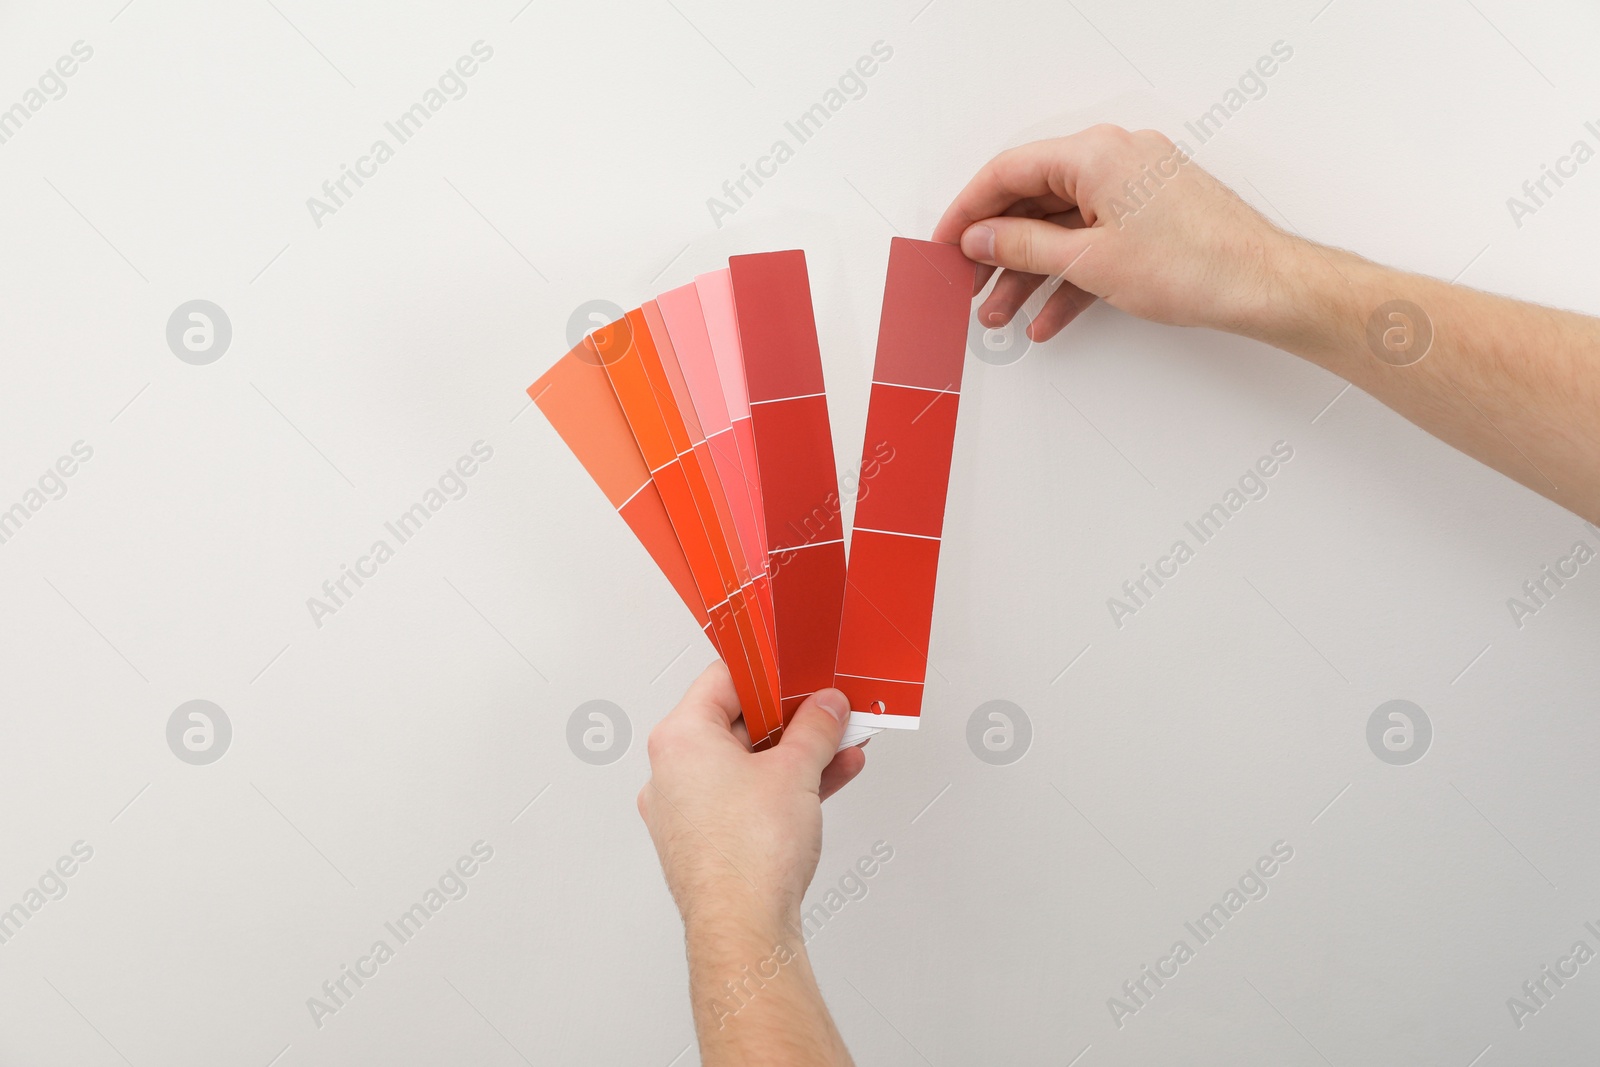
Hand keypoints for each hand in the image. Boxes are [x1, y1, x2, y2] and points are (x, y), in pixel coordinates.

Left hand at [637, 663, 866, 930]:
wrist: (743, 927)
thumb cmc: (748, 855)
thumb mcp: (797, 770)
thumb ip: (815, 727)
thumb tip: (825, 708)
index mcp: (679, 738)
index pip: (725, 680)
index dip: (771, 673)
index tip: (803, 674)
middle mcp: (672, 772)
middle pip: (738, 724)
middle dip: (793, 719)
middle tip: (829, 711)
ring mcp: (685, 810)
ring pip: (747, 765)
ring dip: (796, 754)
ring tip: (840, 745)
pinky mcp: (705, 841)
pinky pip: (747, 798)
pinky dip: (783, 787)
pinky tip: (827, 780)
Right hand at [932, 124, 1299, 339]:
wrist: (1263, 286)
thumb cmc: (1195, 264)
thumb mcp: (1089, 261)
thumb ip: (1023, 247)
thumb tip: (982, 239)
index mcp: (1096, 154)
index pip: (1008, 172)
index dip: (968, 211)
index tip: (945, 242)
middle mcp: (1114, 161)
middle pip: (1032, 201)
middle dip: (997, 251)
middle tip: (966, 283)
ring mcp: (1133, 189)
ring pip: (1060, 229)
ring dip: (1028, 274)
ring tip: (1000, 314)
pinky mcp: (1149, 218)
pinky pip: (1092, 244)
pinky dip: (1068, 279)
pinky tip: (1046, 317)